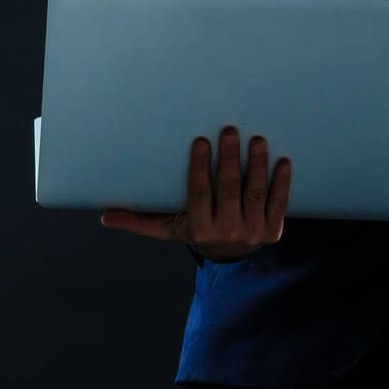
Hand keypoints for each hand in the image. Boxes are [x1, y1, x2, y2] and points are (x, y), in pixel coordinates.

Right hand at [99, 126, 290, 261]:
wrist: (231, 258)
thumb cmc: (196, 230)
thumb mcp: (169, 229)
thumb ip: (140, 220)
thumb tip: (104, 215)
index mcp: (199, 229)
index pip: (199, 193)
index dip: (200, 167)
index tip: (201, 140)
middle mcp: (227, 232)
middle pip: (229, 190)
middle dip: (230, 159)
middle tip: (230, 130)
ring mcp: (253, 232)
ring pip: (255, 193)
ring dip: (257, 165)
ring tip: (257, 139)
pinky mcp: (273, 230)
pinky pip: (279, 203)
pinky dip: (282, 183)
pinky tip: (283, 161)